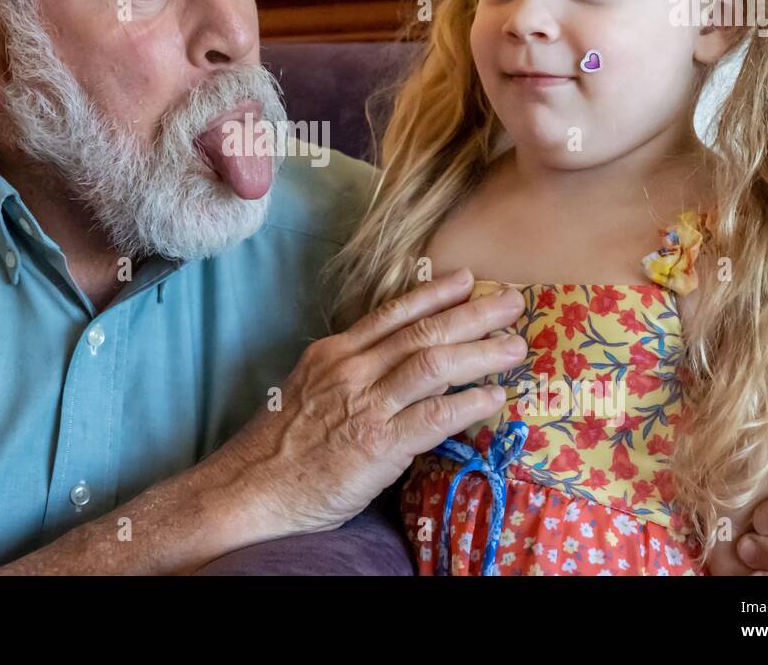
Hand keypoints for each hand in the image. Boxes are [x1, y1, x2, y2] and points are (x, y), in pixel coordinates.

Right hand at [219, 268, 526, 538]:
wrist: (252, 487)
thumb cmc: (280, 445)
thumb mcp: (309, 389)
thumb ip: (349, 372)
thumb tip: (390, 364)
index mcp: (334, 353)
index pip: (393, 314)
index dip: (434, 294)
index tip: (467, 279)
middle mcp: (351, 370)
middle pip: (422, 331)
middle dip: (472, 315)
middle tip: (512, 303)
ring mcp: (365, 405)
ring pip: (433, 365)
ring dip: (480, 353)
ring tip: (515, 347)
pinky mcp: (377, 445)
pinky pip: (433, 417)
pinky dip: (468, 404)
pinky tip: (495, 397)